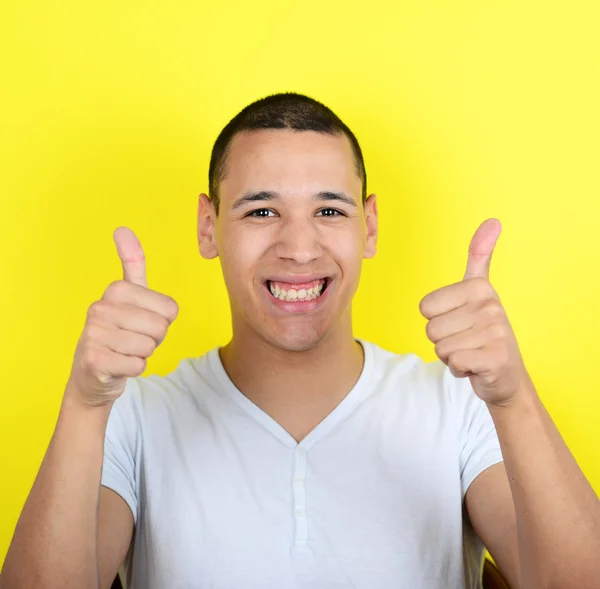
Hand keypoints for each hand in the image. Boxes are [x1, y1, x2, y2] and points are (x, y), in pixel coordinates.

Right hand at [67, 227, 178, 407]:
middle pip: (161, 327)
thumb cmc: (119, 331)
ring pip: (149, 347)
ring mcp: (94, 335)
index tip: (141, 322)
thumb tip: (122, 228)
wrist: (92, 373)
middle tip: (133, 339)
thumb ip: (132, 263)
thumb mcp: (129, 295)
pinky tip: (118, 364)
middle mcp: (100, 308)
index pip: (170, 309)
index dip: (162, 321)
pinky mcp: (94, 361)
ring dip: (142, 354)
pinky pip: (138, 365)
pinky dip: (133, 368)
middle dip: (154, 339)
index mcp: (116, 289)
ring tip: (124, 350)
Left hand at [419, 219, 529, 405]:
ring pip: (440, 347)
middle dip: (443, 341)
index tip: (460, 322)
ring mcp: (495, 331)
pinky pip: (453, 363)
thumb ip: (480, 256)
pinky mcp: (495, 357)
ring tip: (471, 352)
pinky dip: (459, 370)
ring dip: (451, 356)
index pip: (425, 308)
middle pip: (430, 329)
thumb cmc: (484, 333)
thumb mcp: (479, 292)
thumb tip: (493, 220)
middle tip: (466, 341)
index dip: (437, 320)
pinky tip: (476, 366)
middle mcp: (490, 305)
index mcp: (479, 287)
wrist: (507, 375)